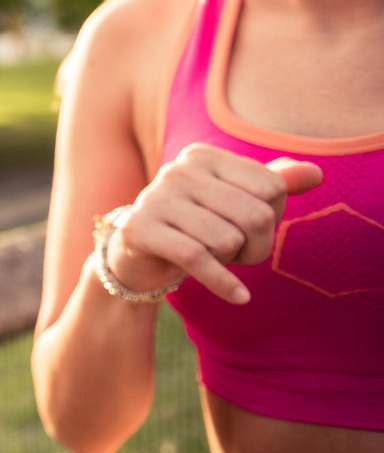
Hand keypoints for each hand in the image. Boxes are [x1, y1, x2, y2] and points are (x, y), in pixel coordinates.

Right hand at [108, 143, 321, 303]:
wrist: (137, 253)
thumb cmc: (195, 224)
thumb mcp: (235, 201)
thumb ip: (276, 183)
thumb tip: (315, 174)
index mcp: (204, 156)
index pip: (272, 187)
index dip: (273, 216)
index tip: (251, 228)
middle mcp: (177, 170)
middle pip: (255, 215)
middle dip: (258, 245)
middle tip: (239, 253)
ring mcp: (155, 198)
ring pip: (228, 240)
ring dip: (231, 261)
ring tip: (216, 259)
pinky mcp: (139, 229)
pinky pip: (197, 258)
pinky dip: (224, 283)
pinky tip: (239, 296)